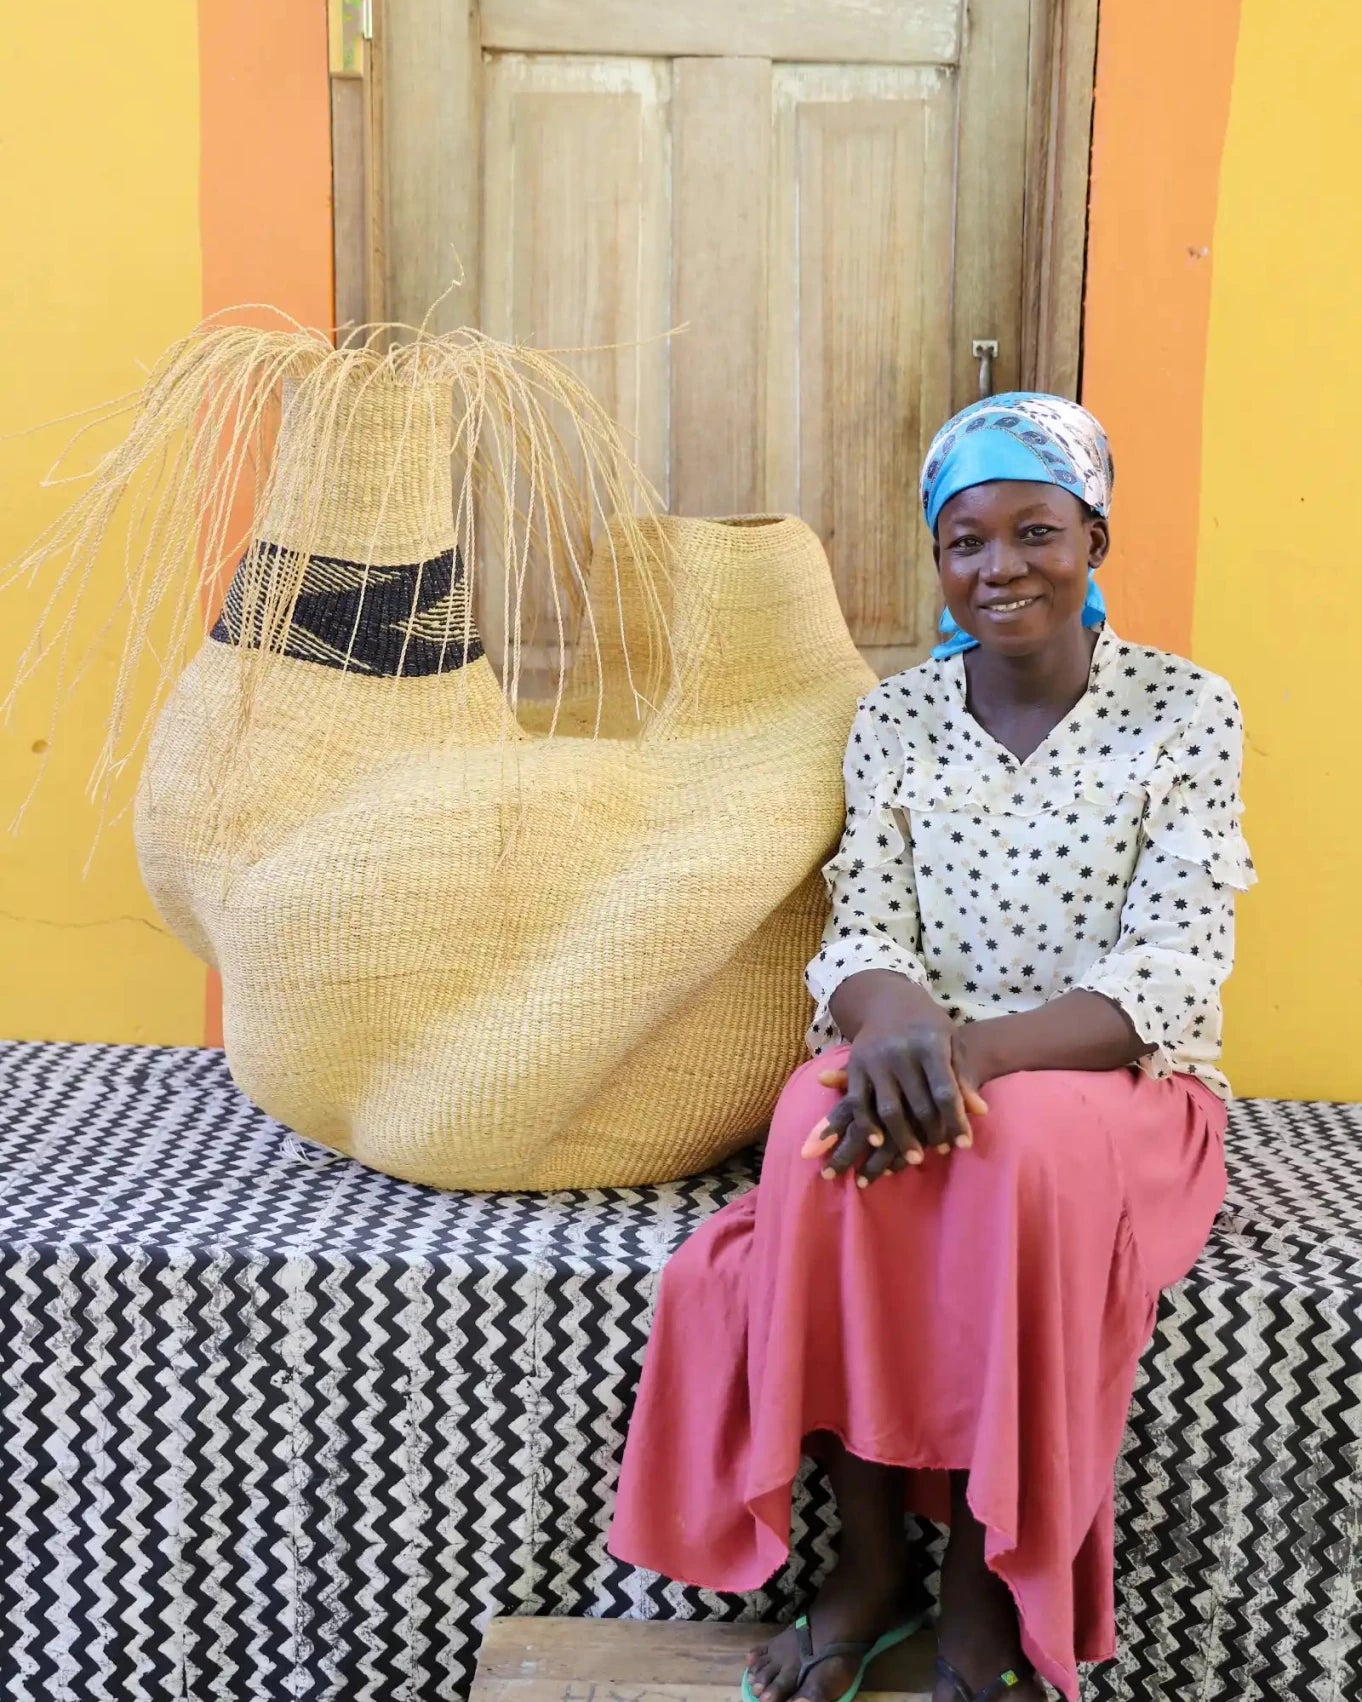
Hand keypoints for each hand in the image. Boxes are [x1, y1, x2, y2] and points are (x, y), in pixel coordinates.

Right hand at [801, 1011, 988, 1186]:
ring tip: (915, 1157)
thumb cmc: (928, 1026)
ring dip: (901, 1137)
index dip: (955, 1120)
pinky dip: (867, 1125)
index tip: (964, 1144)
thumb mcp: (952, 1043)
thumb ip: (963, 1077)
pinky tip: (878, 1142)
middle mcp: (900, 1052)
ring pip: (888, 1109)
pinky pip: (858, 1103)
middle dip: (932, 1132)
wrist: (888, 1000)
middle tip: (940, 1151)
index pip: (945, 1091)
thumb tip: (980, 1112)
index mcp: (930, 1044)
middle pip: (918, 1104)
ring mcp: (874, 1060)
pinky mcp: (855, 1066)